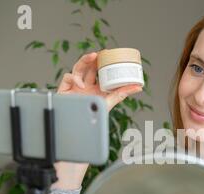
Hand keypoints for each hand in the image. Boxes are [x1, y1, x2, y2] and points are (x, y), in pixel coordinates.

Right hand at [53, 51, 142, 189]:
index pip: (98, 71)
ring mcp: (74, 87)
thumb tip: (138, 87)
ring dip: (84, 62)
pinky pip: (67, 78)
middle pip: (87, 67)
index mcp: (95, 87)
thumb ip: (122, 94)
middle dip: (92, 58)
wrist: (78, 130)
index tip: (109, 54)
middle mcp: (84, 85)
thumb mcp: (109, 102)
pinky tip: (80, 84)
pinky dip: (73, 78)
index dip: (102, 62)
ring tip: (91, 57)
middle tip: (100, 53)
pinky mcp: (65, 90)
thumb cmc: (93, 117)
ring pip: (77, 69)